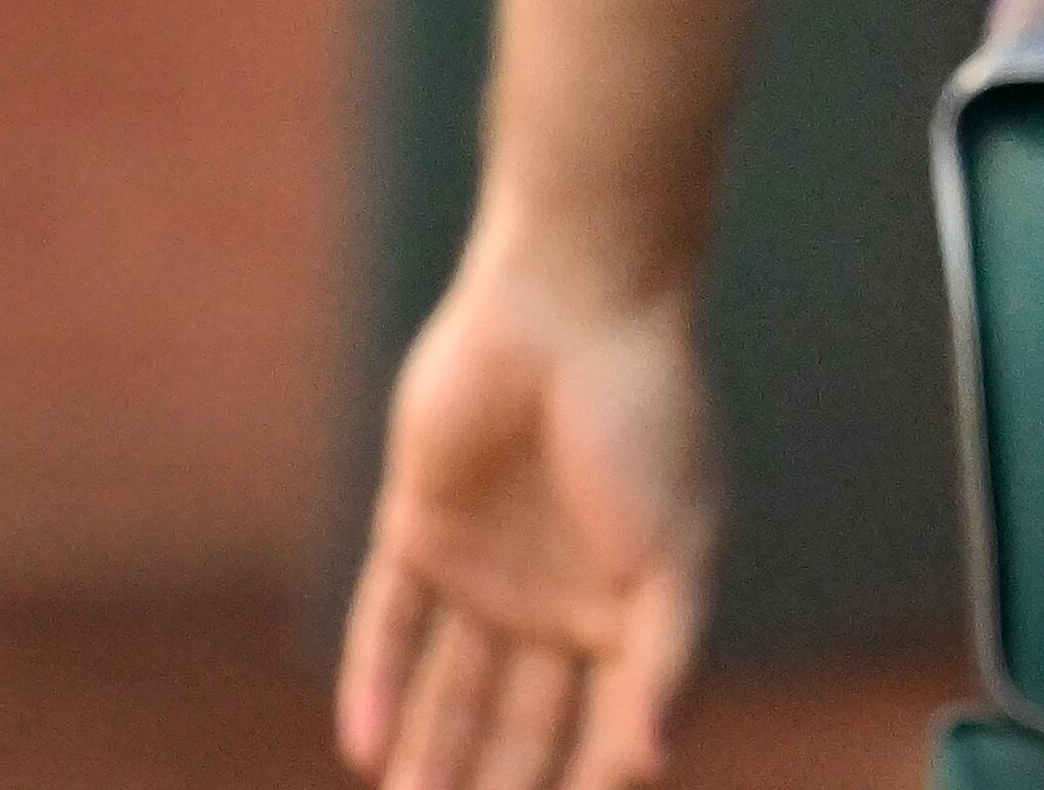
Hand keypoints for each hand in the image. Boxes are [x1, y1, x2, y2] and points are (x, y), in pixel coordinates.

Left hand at [339, 262, 719, 789]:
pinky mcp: (419, 528)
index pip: (600, 727)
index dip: (586, 785)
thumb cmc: (649, 418)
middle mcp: (554, 598)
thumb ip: (665, 660)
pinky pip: (388, 624)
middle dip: (495, 789)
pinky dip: (376, 686)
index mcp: (628, 606)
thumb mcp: (678, 549)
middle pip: (516, 723)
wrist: (576, 303)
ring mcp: (484, 566)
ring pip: (449, 689)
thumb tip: (653, 764)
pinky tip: (365, 748)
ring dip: (430, 758)